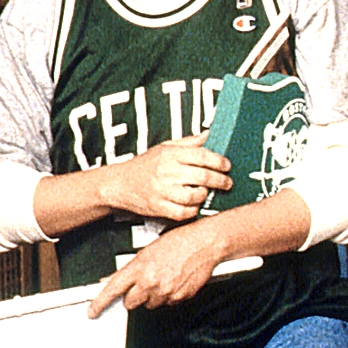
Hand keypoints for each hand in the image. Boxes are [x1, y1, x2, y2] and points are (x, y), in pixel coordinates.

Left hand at [88, 219, 223, 315]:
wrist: (205, 243)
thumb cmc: (180, 241)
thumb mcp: (149, 250)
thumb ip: (130, 268)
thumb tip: (112, 278)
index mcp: (140, 267)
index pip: (113, 289)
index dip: (100, 302)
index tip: (93, 311)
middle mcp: (150, 281)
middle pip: (131, 302)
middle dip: (134, 295)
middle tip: (144, 283)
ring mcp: (165, 291)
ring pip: (150, 304)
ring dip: (153, 295)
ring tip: (164, 277)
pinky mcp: (179, 297)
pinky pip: (168, 303)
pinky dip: (169, 295)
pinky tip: (175, 280)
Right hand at [101, 134, 230, 220]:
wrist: (119, 184)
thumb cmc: (145, 165)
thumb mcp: (165, 147)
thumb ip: (189, 143)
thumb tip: (210, 135)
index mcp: (170, 154)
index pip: (201, 156)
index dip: (218, 161)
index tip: (227, 166)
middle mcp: (167, 172)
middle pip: (202, 177)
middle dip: (220, 180)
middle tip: (227, 182)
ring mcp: (162, 191)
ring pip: (194, 196)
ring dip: (204, 195)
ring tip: (206, 192)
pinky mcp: (159, 207)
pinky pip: (183, 212)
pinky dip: (193, 210)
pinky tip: (194, 204)